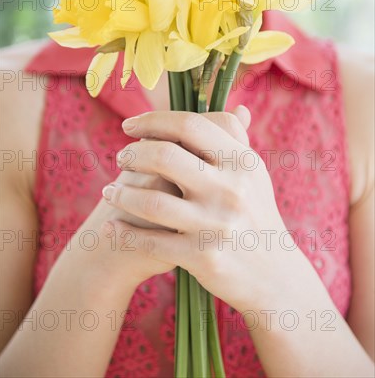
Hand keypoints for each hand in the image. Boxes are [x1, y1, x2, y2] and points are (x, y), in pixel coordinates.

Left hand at [99, 105, 251, 286]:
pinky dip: (126, 232)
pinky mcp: (202, 256)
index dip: (153, 120)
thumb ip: (237, 142)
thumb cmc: (256, 216)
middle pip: (165, 155)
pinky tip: (114, 226)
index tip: (130, 125)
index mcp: (242, 162)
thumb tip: (236, 108)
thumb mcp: (254, 176)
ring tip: (109, 191)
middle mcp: (231, 189)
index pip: (190, 124)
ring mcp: (216, 224)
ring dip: (122, 193)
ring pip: (152, 200)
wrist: (274, 276)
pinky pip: (151, 240)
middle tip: (120, 158)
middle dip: (132, 154)